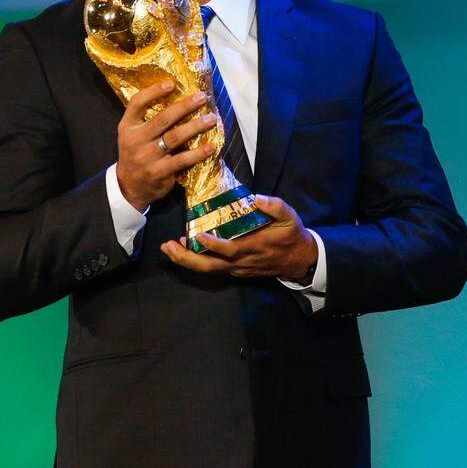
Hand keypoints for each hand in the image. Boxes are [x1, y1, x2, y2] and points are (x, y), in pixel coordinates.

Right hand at [115, 81, 217, 210]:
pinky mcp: (158, 172)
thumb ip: (147, 120)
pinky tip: (210, 147)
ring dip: (196, 126)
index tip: (172, 84)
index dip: (153, 92)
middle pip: (163, 119)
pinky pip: (181, 160)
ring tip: (211, 119)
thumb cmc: (136, 154)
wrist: (129, 186)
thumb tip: (178, 98)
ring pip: (175, 137)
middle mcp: (135, 140)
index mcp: (127, 126)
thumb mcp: (132, 135)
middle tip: (202, 97)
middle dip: (185, 106)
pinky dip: (197, 153)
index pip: (137, 103)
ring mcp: (147, 157)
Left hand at [160, 194, 317, 280]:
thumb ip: (275, 206)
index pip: (230, 249)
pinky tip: (185, 249)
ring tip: (169, 248)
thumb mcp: (290, 217)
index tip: (198, 235)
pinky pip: (212, 268)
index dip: (213, 245)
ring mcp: (237, 268)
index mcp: (254, 246)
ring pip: (208, 270)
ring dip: (186, 260)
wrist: (299, 260)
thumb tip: (257, 197)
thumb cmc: (292, 235)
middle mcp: (241, 261)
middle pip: (210, 266)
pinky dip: (196, 261)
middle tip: (167, 246)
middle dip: (186, 259)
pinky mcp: (235, 270)